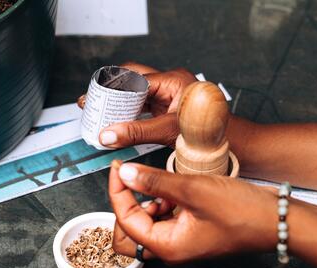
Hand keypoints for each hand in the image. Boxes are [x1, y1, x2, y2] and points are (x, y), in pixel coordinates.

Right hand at [77, 63, 197, 147]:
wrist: (225, 142)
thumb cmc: (206, 132)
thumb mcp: (168, 131)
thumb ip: (137, 133)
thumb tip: (108, 135)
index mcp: (173, 80)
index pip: (135, 80)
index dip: (112, 90)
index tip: (95, 100)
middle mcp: (169, 83)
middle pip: (132, 77)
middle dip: (111, 88)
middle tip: (92, 100)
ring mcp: (167, 93)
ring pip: (135, 91)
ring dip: (118, 101)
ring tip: (98, 110)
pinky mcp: (164, 105)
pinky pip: (141, 104)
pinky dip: (127, 111)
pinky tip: (115, 119)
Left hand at [108, 160, 278, 263]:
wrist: (278, 218)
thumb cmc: (242, 211)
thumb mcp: (193, 189)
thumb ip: (155, 181)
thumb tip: (126, 173)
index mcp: (168, 246)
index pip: (126, 221)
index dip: (117, 191)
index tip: (118, 167)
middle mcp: (171, 248)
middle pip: (129, 231)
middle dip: (126, 204)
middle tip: (130, 178)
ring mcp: (181, 240)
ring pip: (146, 223)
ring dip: (145, 201)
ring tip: (159, 183)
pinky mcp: (190, 230)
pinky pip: (164, 219)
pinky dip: (162, 202)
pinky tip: (174, 190)